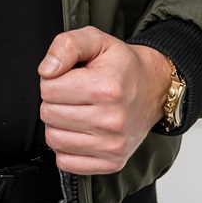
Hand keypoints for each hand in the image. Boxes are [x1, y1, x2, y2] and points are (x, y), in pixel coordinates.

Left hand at [38, 27, 172, 174]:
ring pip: (54, 140)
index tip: (68, 77)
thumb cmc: (122, 65)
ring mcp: (113, 145)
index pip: (48, 90)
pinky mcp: (112, 162)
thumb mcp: (95, 40)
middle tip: (73, 94)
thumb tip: (46, 70)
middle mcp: (112, 119)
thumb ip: (66, 46)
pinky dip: (66, 147)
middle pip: (49, 115)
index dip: (52, 80)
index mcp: (106, 87)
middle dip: (54, 102)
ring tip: (77, 111)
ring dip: (59, 125)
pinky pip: (66, 162)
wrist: (154, 87)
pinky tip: (80, 132)